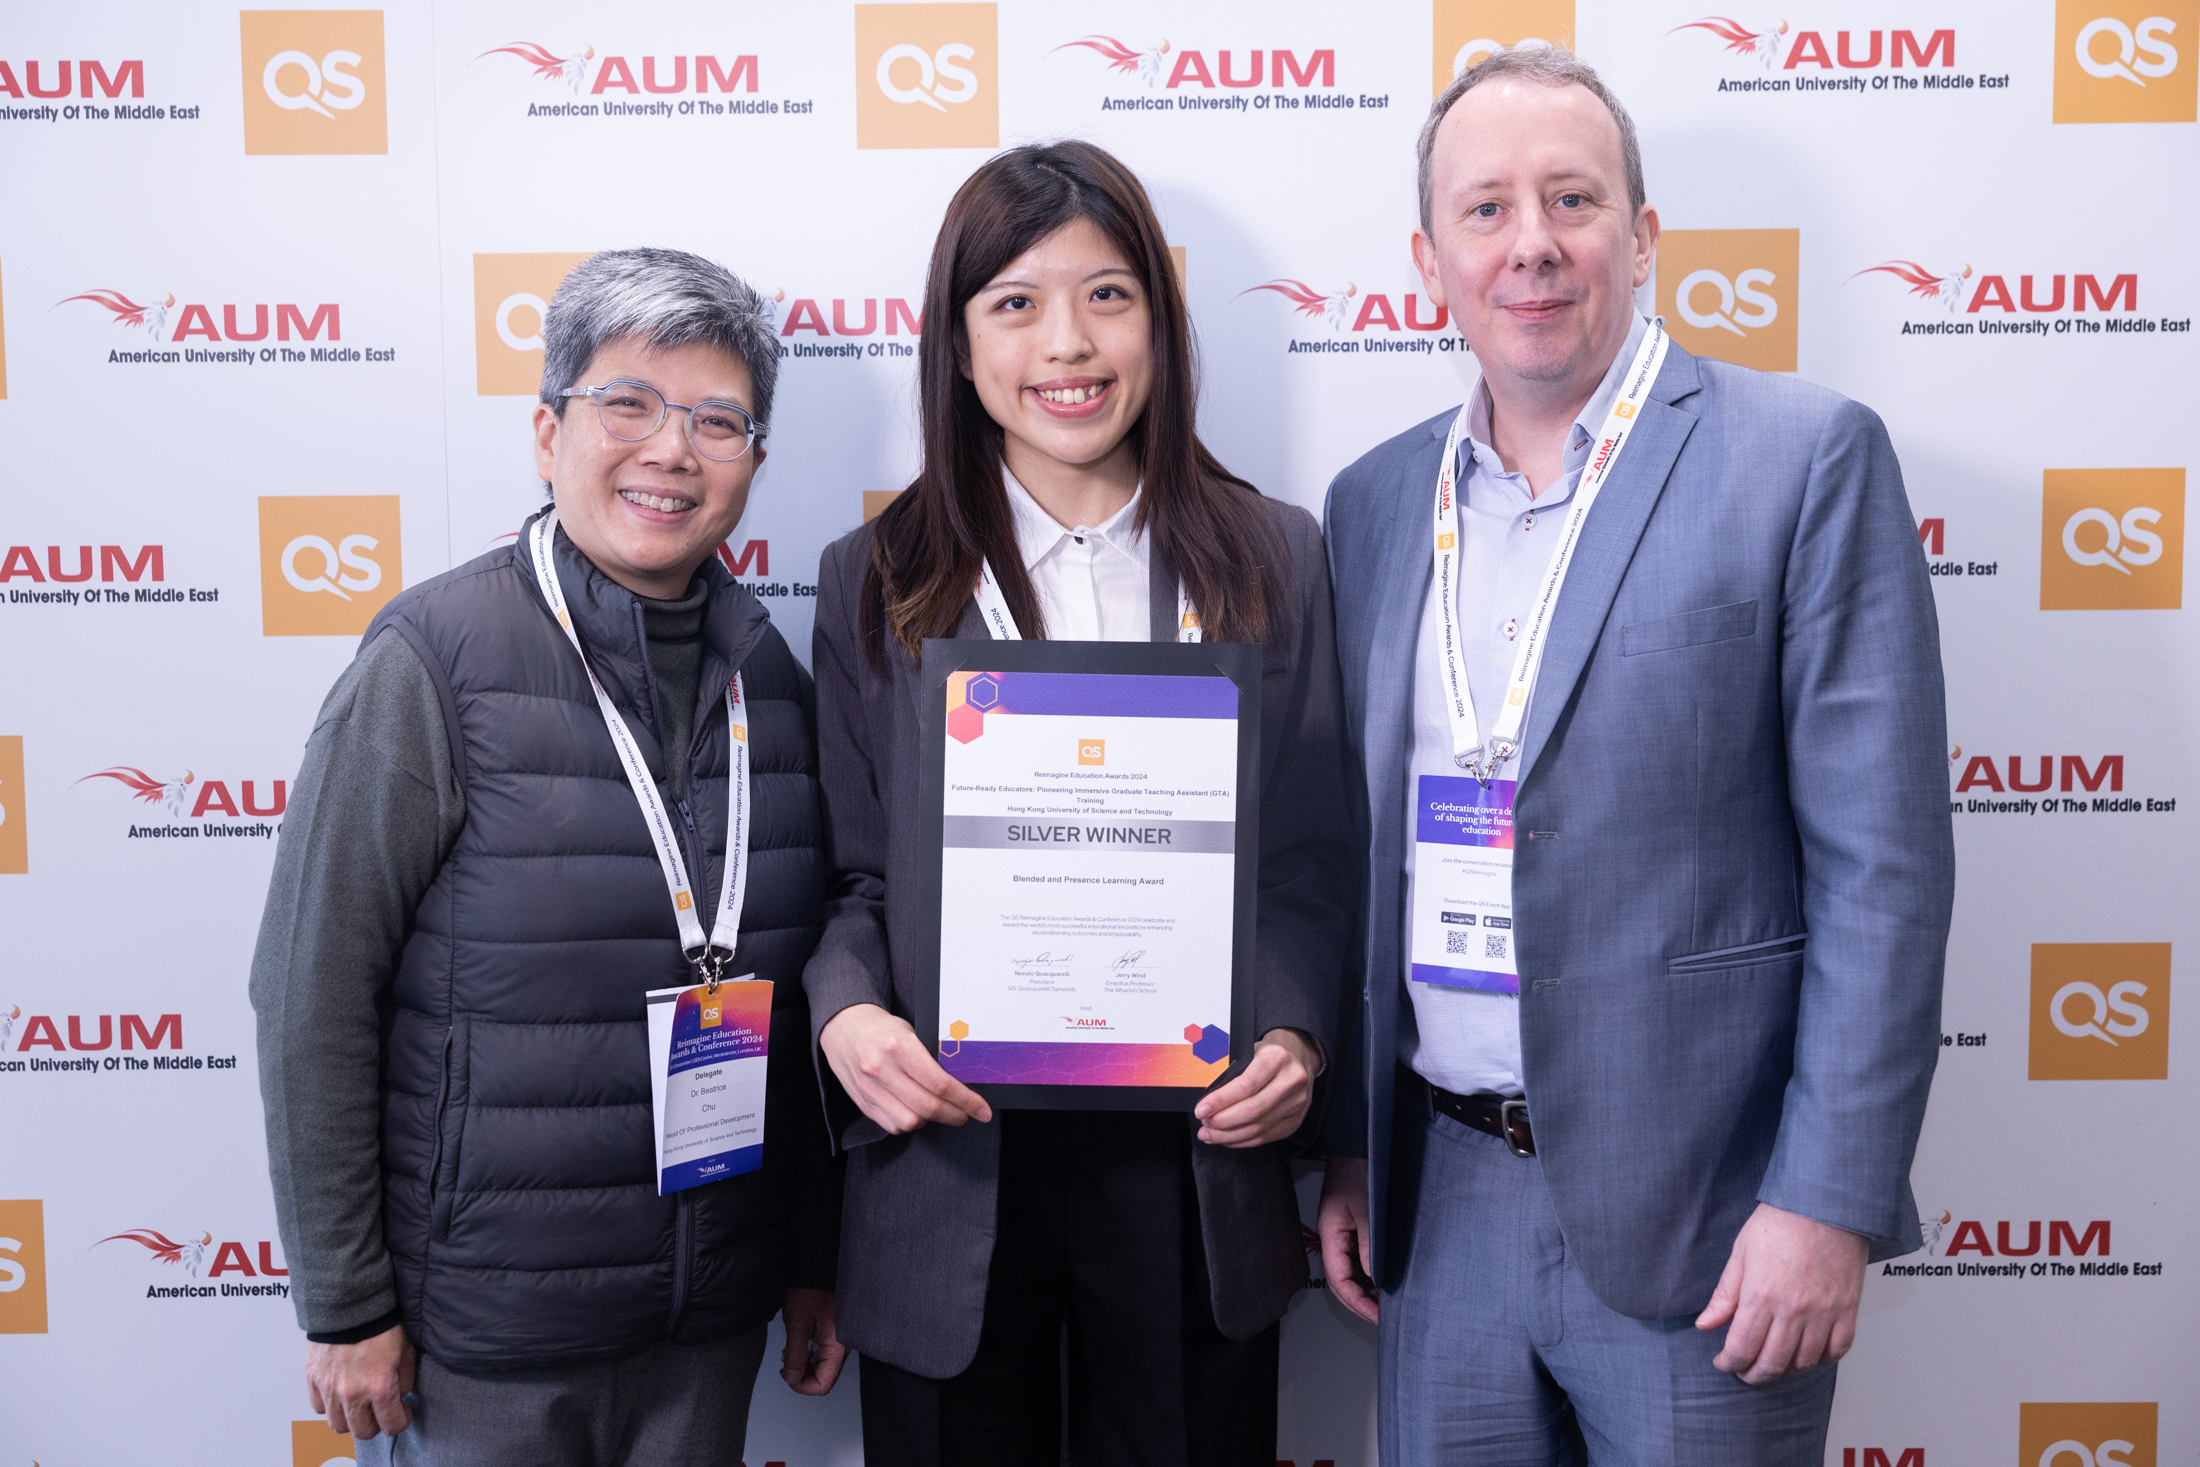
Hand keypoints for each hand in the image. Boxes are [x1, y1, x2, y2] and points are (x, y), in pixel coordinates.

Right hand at [305, 1323, 415, 1438]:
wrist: (350, 1303)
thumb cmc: (380, 1323)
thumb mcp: (406, 1350)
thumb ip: (405, 1378)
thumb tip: (400, 1394)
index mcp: (380, 1387)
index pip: (391, 1425)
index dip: (401, 1421)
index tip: (402, 1412)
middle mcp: (353, 1394)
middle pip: (363, 1432)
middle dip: (376, 1424)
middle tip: (380, 1409)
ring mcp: (330, 1389)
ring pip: (338, 1425)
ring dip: (351, 1418)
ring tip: (359, 1403)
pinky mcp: (313, 1381)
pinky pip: (319, 1408)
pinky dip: (330, 1405)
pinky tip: (340, 1393)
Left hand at [779, 1287, 848, 1395]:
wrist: (815, 1271)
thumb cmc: (810, 1292)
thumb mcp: (797, 1326)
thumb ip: (795, 1356)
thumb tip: (792, 1378)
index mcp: (837, 1348)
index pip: (823, 1384)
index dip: (803, 1386)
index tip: (788, 1376)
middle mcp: (840, 1348)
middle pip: (822, 1378)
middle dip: (801, 1375)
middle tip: (786, 1363)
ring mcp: (836, 1343)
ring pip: (819, 1368)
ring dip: (802, 1365)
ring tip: (789, 1352)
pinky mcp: (830, 1337)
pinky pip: (819, 1356)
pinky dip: (806, 1355)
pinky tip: (796, 1345)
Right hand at [820, 1003, 992, 1133]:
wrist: (842, 1027)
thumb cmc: (882, 1028)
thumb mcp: (910, 1031)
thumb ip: (931, 1057)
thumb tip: (962, 1082)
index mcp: (898, 1046)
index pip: (940, 1083)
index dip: (966, 1100)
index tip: (982, 1109)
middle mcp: (881, 1069)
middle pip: (927, 1107)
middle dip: (955, 1115)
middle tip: (969, 1115)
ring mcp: (869, 1088)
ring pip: (910, 1121)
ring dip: (932, 1121)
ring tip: (942, 1111)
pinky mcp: (862, 1102)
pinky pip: (892, 1125)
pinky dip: (910, 1123)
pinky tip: (917, 1112)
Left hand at [1193, 1028, 1317, 1146]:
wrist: (1297, 1063)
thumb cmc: (1265, 1058)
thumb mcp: (1249, 1051)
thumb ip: (1229, 1068)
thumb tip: (1205, 1092)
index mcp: (1277, 1058)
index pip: (1246, 1084)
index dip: (1221, 1100)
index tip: (1201, 1109)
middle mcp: (1291, 1081)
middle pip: (1253, 1110)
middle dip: (1223, 1121)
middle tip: (1204, 1123)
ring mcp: (1297, 1104)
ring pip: (1258, 1128)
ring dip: (1229, 1135)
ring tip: (1209, 1134)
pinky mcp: (1295, 1121)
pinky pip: (1265, 1138)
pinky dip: (1241, 1141)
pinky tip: (1226, 1138)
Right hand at [1317, 1156, 1379, 1323]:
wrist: (1359, 1144)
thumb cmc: (1359, 1168)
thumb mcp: (1367, 1209)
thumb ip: (1369, 1244)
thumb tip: (1374, 1277)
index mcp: (1330, 1233)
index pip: (1337, 1280)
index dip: (1356, 1302)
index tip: (1376, 1314)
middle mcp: (1333, 1236)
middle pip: (1341, 1281)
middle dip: (1359, 1302)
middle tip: (1382, 1316)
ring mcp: (1341, 1233)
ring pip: (1349, 1272)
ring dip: (1364, 1290)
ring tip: (1385, 1304)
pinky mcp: (1352, 1227)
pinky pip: (1356, 1259)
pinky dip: (1368, 1274)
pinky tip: (1383, 1281)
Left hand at [1695, 1202, 1868, 1383]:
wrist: (1826, 1204)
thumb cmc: (1783, 1221)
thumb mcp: (1741, 1253)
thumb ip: (1725, 1294)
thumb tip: (1705, 1324)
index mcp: (1761, 1295)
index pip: (1742, 1347)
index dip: (1729, 1362)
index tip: (1724, 1362)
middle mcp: (1794, 1310)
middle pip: (1772, 1363)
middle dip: (1753, 1374)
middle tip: (1745, 1371)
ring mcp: (1824, 1313)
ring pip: (1803, 1363)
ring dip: (1785, 1371)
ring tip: (1772, 1364)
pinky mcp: (1848, 1310)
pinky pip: (1837, 1351)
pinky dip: (1820, 1360)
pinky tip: (1806, 1355)